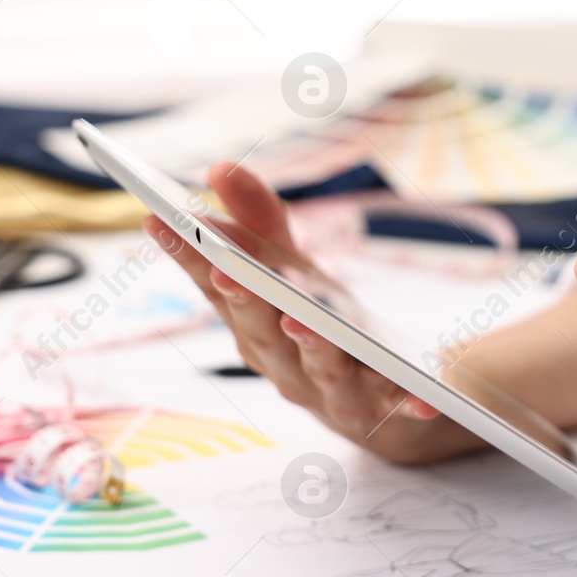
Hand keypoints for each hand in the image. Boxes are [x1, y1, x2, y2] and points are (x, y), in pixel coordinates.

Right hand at [147, 162, 481, 463]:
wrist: (383, 402)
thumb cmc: (323, 328)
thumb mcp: (294, 272)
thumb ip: (261, 224)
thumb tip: (220, 168)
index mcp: (252, 330)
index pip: (214, 290)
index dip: (187, 258)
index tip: (156, 218)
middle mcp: (282, 365)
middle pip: (259, 333)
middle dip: (242, 300)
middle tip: (227, 270)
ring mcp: (332, 392)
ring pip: (319, 369)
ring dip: (309, 345)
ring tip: (300, 318)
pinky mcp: (384, 408)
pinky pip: (396, 404)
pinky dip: (406, 401)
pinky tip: (420, 395)